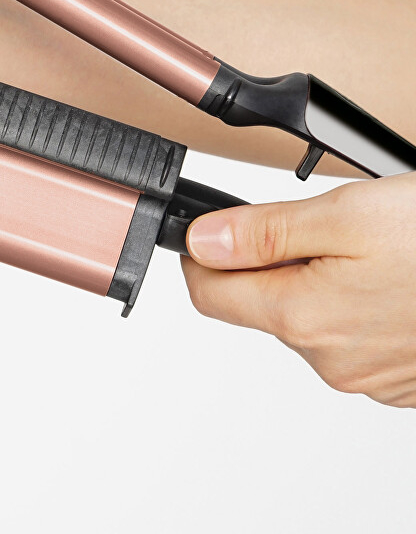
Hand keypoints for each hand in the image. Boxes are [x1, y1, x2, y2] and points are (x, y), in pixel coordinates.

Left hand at [182, 171, 415, 407]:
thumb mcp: (345, 215)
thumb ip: (262, 232)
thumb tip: (200, 240)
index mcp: (304, 317)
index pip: (208, 294)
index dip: (197, 255)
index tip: (203, 230)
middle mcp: (329, 359)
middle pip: (256, 305)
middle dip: (265, 263)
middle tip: (312, 226)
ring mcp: (365, 375)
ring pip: (303, 319)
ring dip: (312, 282)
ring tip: (363, 250)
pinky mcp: (397, 379)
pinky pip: (346, 337)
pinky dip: (350, 304)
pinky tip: (387, 279)